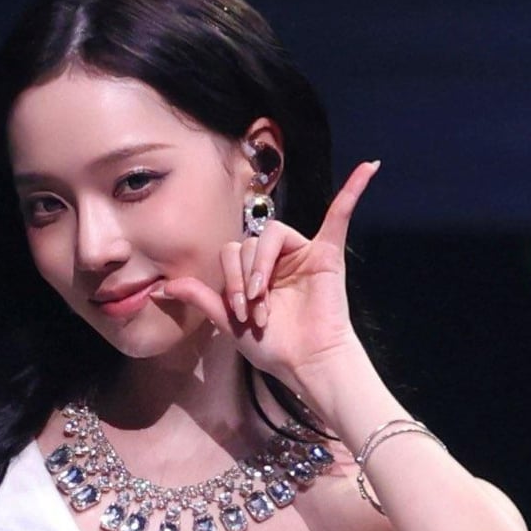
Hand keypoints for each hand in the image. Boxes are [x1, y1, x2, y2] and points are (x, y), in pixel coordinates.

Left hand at [151, 160, 379, 394]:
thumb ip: (201, 297)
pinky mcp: (327, 255)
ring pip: (273, 232)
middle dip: (245, 276)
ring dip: (263, 266)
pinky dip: (353, 190)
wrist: (305, 362)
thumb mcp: (227, 321)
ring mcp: (303, 253)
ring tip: (266, 297)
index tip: (238, 311)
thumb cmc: (272, 346)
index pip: (231, 252)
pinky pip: (340, 215)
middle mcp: (277, 258)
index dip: (231, 279)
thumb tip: (162, 287)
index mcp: (254, 270)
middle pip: (250, 241)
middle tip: (254, 308)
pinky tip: (368, 168)